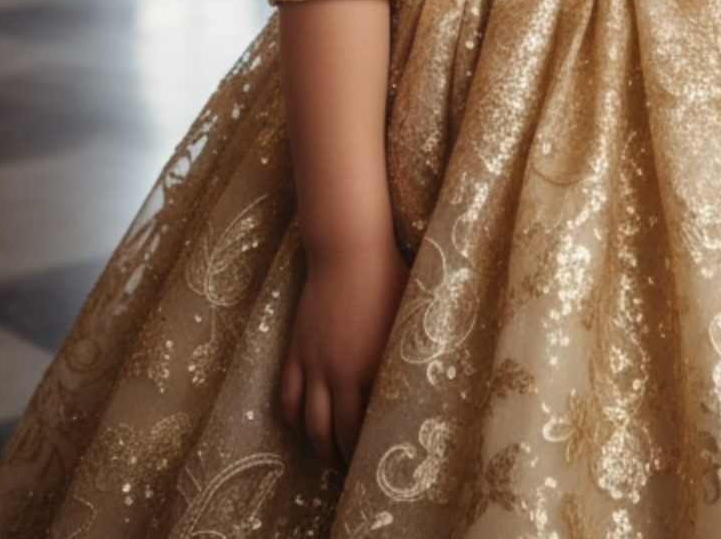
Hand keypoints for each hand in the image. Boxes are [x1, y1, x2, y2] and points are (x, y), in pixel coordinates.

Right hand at [279, 235, 408, 469]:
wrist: (350, 250)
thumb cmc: (390, 278)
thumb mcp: (410, 317)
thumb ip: (413, 351)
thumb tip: (433, 373)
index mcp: (371, 369)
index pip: (368, 427)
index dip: (370, 450)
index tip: (378, 462)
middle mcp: (339, 373)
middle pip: (336, 432)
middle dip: (344, 456)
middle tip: (353, 469)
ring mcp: (313, 362)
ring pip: (308, 420)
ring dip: (318, 443)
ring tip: (328, 454)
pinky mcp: (297, 349)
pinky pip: (287, 395)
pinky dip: (292, 416)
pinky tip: (301, 423)